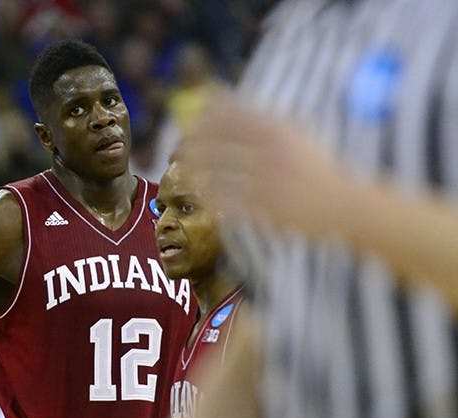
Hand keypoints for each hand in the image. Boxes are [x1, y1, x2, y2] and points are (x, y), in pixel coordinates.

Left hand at [181, 91, 349, 239]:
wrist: (343, 203)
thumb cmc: (316, 168)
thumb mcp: (297, 135)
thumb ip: (265, 122)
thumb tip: (226, 105)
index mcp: (279, 131)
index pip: (232, 116)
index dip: (207, 115)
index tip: (192, 117)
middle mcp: (270, 153)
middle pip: (218, 142)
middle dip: (193, 143)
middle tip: (180, 147)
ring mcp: (266, 181)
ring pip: (216, 173)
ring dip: (195, 171)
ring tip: (185, 171)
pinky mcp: (263, 207)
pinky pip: (226, 200)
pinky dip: (210, 197)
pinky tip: (201, 195)